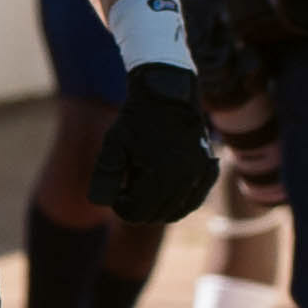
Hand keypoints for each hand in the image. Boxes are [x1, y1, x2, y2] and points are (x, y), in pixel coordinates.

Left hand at [89, 63, 219, 224]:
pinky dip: (180, 201)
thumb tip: (98, 203)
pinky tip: (164, 191)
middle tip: (126, 187)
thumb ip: (105, 176)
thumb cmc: (136, 119)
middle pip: (158, 215)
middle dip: (139, 208)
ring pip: (178, 210)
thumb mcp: (113, 144)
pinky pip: (195, 198)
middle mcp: (186, 179)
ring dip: (158, 207)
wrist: (167, 92)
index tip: (115, 192)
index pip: (138, 213)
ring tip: (142, 186)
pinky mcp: (208, 168)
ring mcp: (201, 174)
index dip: (121, 207)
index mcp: (161, 176)